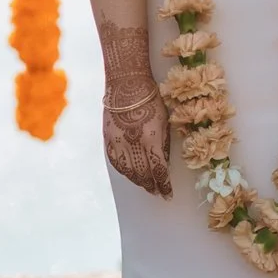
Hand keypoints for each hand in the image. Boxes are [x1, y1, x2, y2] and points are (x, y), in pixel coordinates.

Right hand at [102, 79, 171, 197]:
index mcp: (151, 138)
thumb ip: (163, 145)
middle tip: (158, 193)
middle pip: (143, 174)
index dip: (164, 185)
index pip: (158, 170)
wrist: (126, 83)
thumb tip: (163, 165)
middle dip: (152, 186)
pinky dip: (124, 172)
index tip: (168, 194)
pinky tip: (131, 175)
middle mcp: (133, 143)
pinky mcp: (108, 138)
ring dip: (139, 182)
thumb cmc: (151, 99)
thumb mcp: (164, 121)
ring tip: (147, 186)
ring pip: (128, 171)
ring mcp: (118, 141)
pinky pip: (116, 162)